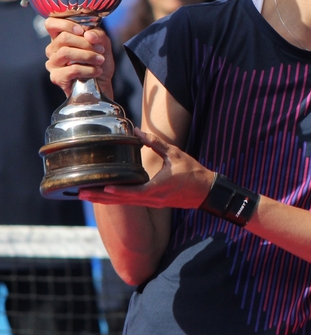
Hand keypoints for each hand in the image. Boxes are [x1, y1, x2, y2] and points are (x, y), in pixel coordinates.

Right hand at [44, 18, 112, 97]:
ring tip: (100, 60)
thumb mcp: (102, 43)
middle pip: (63, 38)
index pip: (51, 24)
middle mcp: (53, 50)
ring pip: (66, 52)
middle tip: (100, 49)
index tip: (82, 31)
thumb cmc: (98, 62)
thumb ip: (97, 34)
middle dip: (85, 43)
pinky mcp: (57, 78)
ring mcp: (53, 64)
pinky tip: (96, 71)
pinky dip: (88, 69)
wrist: (102, 84)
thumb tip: (88, 34)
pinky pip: (71, 70)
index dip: (65, 24)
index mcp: (61, 38)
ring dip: (88, 56)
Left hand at [80, 129, 213, 208]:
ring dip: (105, 200)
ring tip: (86, 195)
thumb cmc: (192, 172)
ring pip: (124, 204)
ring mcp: (152, 203)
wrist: (206, 192)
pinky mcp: (153, 203)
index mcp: (158, 188)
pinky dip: (116, 199)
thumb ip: (156, 143)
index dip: (118, 190)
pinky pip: (130, 203)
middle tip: (81, 193)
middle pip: (122, 201)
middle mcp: (152, 199)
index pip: (134, 192)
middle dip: (101, 197)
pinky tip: (104, 196)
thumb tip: (138, 131)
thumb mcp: (175, 154)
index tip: (103, 187)